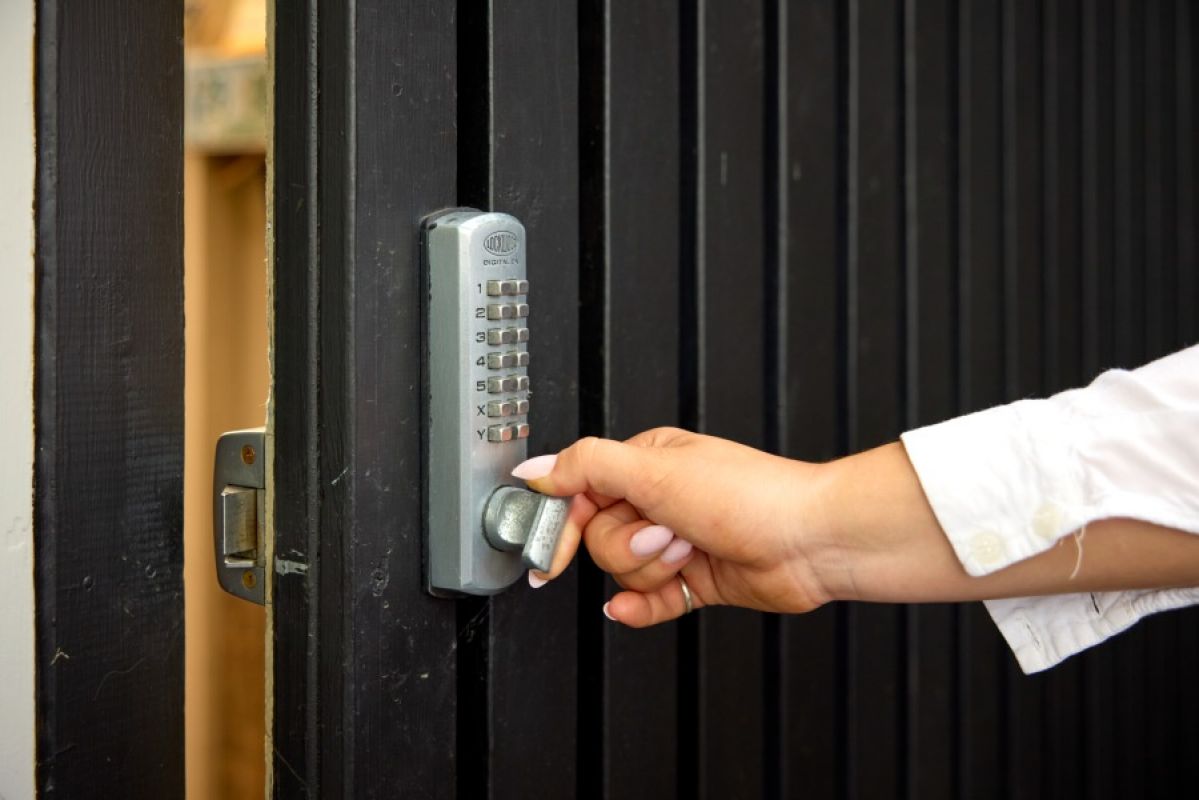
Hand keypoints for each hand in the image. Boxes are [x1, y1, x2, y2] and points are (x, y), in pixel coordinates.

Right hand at [512, 428, 837, 625]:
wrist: (810, 540)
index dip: (561, 525)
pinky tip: (633, 608)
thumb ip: (586, 466)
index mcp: (646, 463)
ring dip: (651, 571)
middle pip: (599, 538)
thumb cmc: (750, 494)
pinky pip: (649, 602)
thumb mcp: (655, 468)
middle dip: (628, 545)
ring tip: (689, 551)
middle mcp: (659, 500)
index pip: (578, 494)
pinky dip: (640, 607)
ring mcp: (677, 543)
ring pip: (624, 572)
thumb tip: (535, 470)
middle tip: (664, 534)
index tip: (549, 551)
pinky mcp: (695, 581)